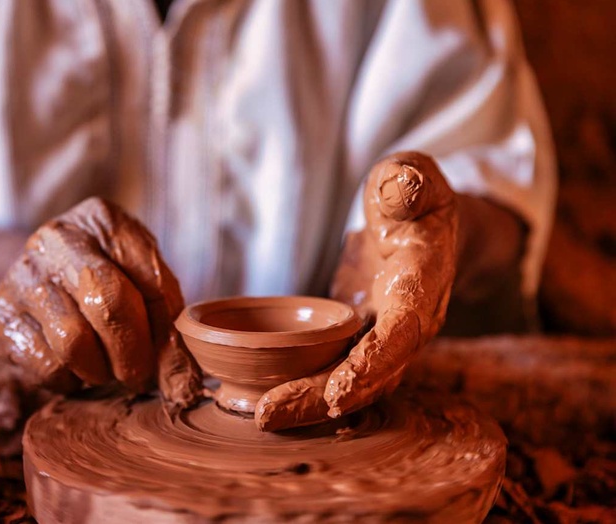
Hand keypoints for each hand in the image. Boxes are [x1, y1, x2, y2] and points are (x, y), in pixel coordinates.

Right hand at [0, 197, 201, 408]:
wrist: (36, 278)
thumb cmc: (105, 279)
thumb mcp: (141, 283)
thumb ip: (167, 325)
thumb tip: (182, 387)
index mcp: (104, 220)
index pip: (151, 280)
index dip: (169, 334)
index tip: (179, 372)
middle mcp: (57, 239)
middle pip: (109, 305)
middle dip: (133, 354)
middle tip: (139, 376)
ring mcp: (23, 275)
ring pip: (74, 342)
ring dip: (100, 370)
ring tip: (105, 367)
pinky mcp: (1, 315)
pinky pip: (46, 365)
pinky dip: (70, 379)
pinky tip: (75, 366)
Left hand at [256, 152, 457, 430]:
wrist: (419, 226)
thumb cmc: (410, 198)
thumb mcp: (410, 176)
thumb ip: (406, 181)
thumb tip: (404, 182)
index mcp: (422, 284)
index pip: (403, 332)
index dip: (374, 363)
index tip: (340, 391)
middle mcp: (408, 322)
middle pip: (372, 374)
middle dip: (324, 398)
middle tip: (271, 415)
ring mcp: (384, 338)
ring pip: (352, 382)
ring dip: (310, 404)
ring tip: (264, 418)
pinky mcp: (360, 341)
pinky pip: (336, 373)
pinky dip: (306, 391)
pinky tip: (269, 403)